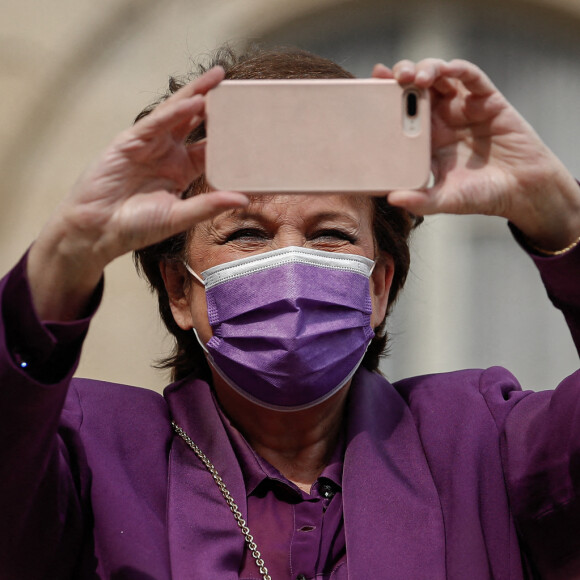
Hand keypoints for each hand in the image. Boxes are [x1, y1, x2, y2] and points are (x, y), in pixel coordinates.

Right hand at [27, 66, 247, 320]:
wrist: (98, 231)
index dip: (230, 135)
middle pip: (196, 122)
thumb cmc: (137, 226)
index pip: (211, 147)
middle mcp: (168, 153)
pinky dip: (173, 113)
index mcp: (182, 170)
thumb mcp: (179, 216)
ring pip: (176, 114)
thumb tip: (244, 198)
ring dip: (196, 95)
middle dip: (215, 104)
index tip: (253, 124)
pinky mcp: (129, 142)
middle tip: (238, 87)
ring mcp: (149, 145)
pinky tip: (193, 102)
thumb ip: (209, 205)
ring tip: (218, 79)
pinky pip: (155, 124)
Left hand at [373, 59, 579, 250]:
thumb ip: (420, 200)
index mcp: (425, 139)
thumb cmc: (480, 194)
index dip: (384, 98)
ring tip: (413, 77)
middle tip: (387, 77)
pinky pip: (471, 77)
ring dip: (425, 70)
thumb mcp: (445, 200)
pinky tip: (447, 69)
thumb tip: (392, 199)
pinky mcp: (487, 100)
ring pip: (439, 77)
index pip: (399, 112)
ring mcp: (463, 107)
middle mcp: (441, 119)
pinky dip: (458, 69)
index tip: (366, 89)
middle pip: (415, 87)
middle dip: (400, 77)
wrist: (521, 191)